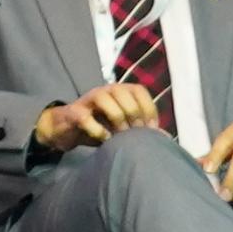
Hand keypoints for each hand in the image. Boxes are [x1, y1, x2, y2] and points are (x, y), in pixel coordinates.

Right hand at [30, 81, 167, 154]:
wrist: (68, 129)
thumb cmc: (100, 127)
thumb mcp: (123, 127)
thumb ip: (141, 129)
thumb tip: (165, 138)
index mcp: (120, 91)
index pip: (139, 91)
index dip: (148, 109)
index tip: (151, 129)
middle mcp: (106, 90)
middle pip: (124, 93)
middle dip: (133, 116)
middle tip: (135, 135)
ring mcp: (88, 99)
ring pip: (106, 101)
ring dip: (116, 121)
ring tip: (120, 137)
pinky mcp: (74, 112)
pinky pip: (86, 118)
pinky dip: (97, 131)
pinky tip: (104, 140)